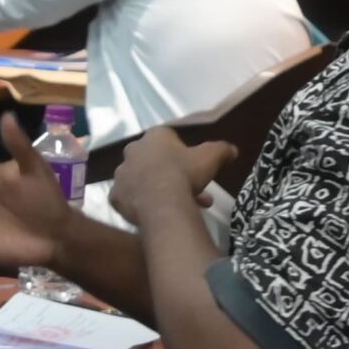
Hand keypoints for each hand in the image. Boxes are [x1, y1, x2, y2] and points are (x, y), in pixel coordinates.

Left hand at [108, 126, 234, 223]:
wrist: (163, 202)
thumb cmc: (185, 173)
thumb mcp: (212, 157)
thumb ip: (222, 150)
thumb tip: (232, 149)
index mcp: (154, 136)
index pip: (168, 139)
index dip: (183, 154)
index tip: (194, 168)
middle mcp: (133, 151)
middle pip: (154, 161)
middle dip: (170, 173)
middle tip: (188, 188)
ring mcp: (121, 174)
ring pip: (142, 181)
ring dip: (157, 189)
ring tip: (178, 205)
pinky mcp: (115, 196)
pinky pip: (130, 199)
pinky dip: (141, 204)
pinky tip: (157, 212)